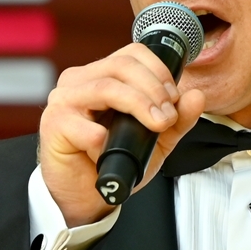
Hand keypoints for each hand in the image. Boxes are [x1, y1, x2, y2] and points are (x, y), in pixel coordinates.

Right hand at [39, 43, 205, 226]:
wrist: (84, 196)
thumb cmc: (112, 161)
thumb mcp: (155, 141)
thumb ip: (177, 120)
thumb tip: (196, 96)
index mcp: (100, 75)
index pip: (133, 54)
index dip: (159, 72)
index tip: (173, 99)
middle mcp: (79, 81)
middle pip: (122, 66)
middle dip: (154, 90)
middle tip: (167, 117)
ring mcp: (63, 100)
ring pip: (107, 88)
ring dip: (139, 106)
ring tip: (155, 126)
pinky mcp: (54, 125)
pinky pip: (86, 127)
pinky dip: (105, 140)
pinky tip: (108, 151)